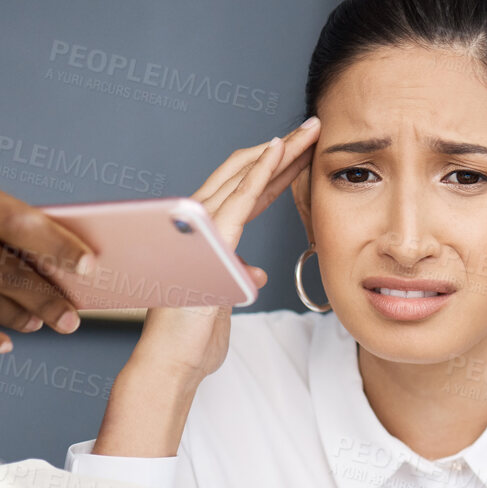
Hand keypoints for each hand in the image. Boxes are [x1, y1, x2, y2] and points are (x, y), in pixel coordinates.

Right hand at [127, 119, 320, 388]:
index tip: (304, 152)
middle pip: (246, 175)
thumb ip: (239, 278)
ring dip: (277, 150)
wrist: (174, 360)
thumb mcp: (226, 300)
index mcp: (210, 236)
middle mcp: (201, 224)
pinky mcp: (209, 239)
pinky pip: (237, 197)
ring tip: (306, 131)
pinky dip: (258, 171)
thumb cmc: (194, 337)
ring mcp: (201, 228)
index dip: (277, 170)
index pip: (249, 193)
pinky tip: (277, 151)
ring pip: (242, 177)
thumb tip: (256, 272)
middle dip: (282, 148)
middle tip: (312, 127)